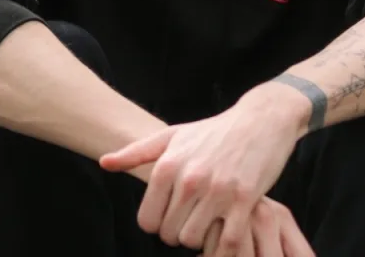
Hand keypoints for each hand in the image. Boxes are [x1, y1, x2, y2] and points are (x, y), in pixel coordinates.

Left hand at [99, 85, 303, 254]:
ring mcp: (217, 190)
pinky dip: (223, 247)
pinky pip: (226, 243)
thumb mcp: (174, 136)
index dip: (159, 223)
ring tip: (209, 222)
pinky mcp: (244, 200)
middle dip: (180, 231)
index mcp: (168, 164)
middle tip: (193, 218)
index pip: (147, 221)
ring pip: (194, 240)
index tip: (172, 214)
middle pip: (170, 234)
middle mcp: (190, 178)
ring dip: (202, 238)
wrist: (260, 120)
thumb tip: (104, 162)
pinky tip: (226, 232)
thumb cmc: (214, 131)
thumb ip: (136, 152)